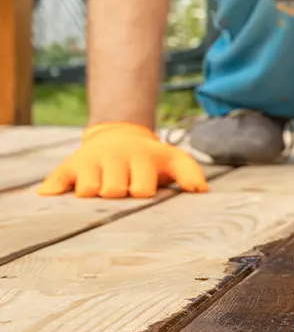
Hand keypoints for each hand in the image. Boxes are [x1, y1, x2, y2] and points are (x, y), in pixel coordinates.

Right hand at [37, 122, 208, 198]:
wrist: (120, 135)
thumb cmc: (150, 159)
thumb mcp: (173, 159)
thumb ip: (190, 172)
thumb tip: (201, 190)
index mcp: (142, 157)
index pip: (141, 189)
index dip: (142, 192)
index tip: (143, 190)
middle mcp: (115, 156)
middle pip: (112, 191)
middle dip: (117, 195)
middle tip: (120, 188)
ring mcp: (91, 161)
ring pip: (86, 191)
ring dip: (92, 195)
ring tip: (100, 190)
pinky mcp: (70, 165)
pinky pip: (57, 182)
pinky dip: (54, 191)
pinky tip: (55, 196)